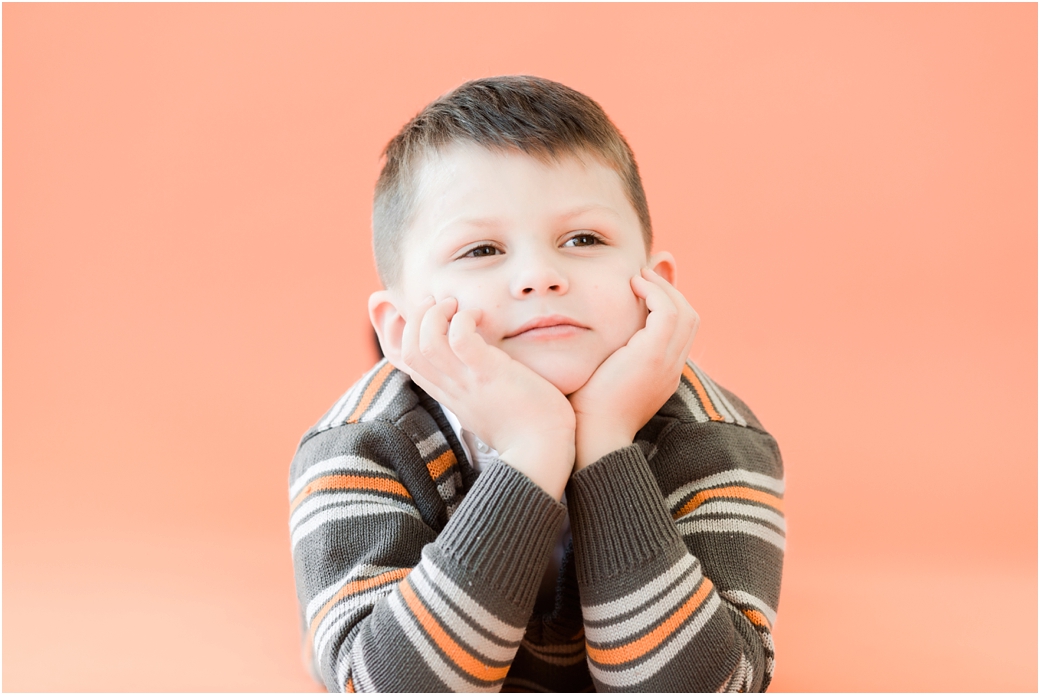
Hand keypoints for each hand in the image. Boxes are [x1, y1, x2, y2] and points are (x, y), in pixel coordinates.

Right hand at [399, 297, 575, 499]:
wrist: (543, 451)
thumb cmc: (527, 425)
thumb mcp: (490, 402)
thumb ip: (478, 385)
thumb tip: (482, 368)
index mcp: (448, 394)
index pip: (406, 362)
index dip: (400, 332)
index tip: (416, 312)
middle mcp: (451, 388)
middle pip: (408, 350)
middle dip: (416, 318)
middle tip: (439, 303)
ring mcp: (467, 382)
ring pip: (425, 343)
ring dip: (434, 315)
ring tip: (454, 305)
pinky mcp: (488, 375)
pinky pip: (460, 340)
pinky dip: (463, 321)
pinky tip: (479, 316)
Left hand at [568, 268, 698, 469]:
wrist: (591, 438)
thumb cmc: (587, 414)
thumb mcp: (603, 380)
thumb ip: (608, 359)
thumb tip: (593, 340)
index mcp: (664, 375)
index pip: (681, 331)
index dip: (668, 304)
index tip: (643, 289)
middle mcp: (672, 369)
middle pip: (690, 318)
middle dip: (671, 291)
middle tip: (644, 276)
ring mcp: (667, 363)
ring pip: (684, 311)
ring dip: (663, 288)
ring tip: (639, 277)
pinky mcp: (653, 356)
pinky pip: (667, 312)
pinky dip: (654, 292)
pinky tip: (632, 285)